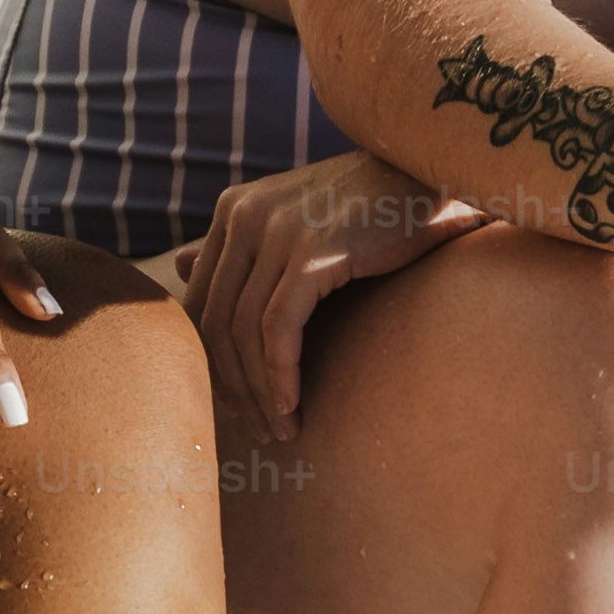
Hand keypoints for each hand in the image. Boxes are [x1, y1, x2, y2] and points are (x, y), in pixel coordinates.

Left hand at [184, 151, 471, 438]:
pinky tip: (292, 407)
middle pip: (216, 322)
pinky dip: (281, 376)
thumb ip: (241, 246)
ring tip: (281, 430)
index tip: (235, 407)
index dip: (213, 363)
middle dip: (233, 388)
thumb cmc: (373, 209)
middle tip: (257, 431)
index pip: (202, 302)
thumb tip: (179, 264)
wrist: (434, 182)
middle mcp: (245, 215)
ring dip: (259, 393)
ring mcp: (275, 229)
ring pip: (245, 333)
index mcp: (234, 209)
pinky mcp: (311, 250)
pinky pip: (280, 330)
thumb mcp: (297, 222)